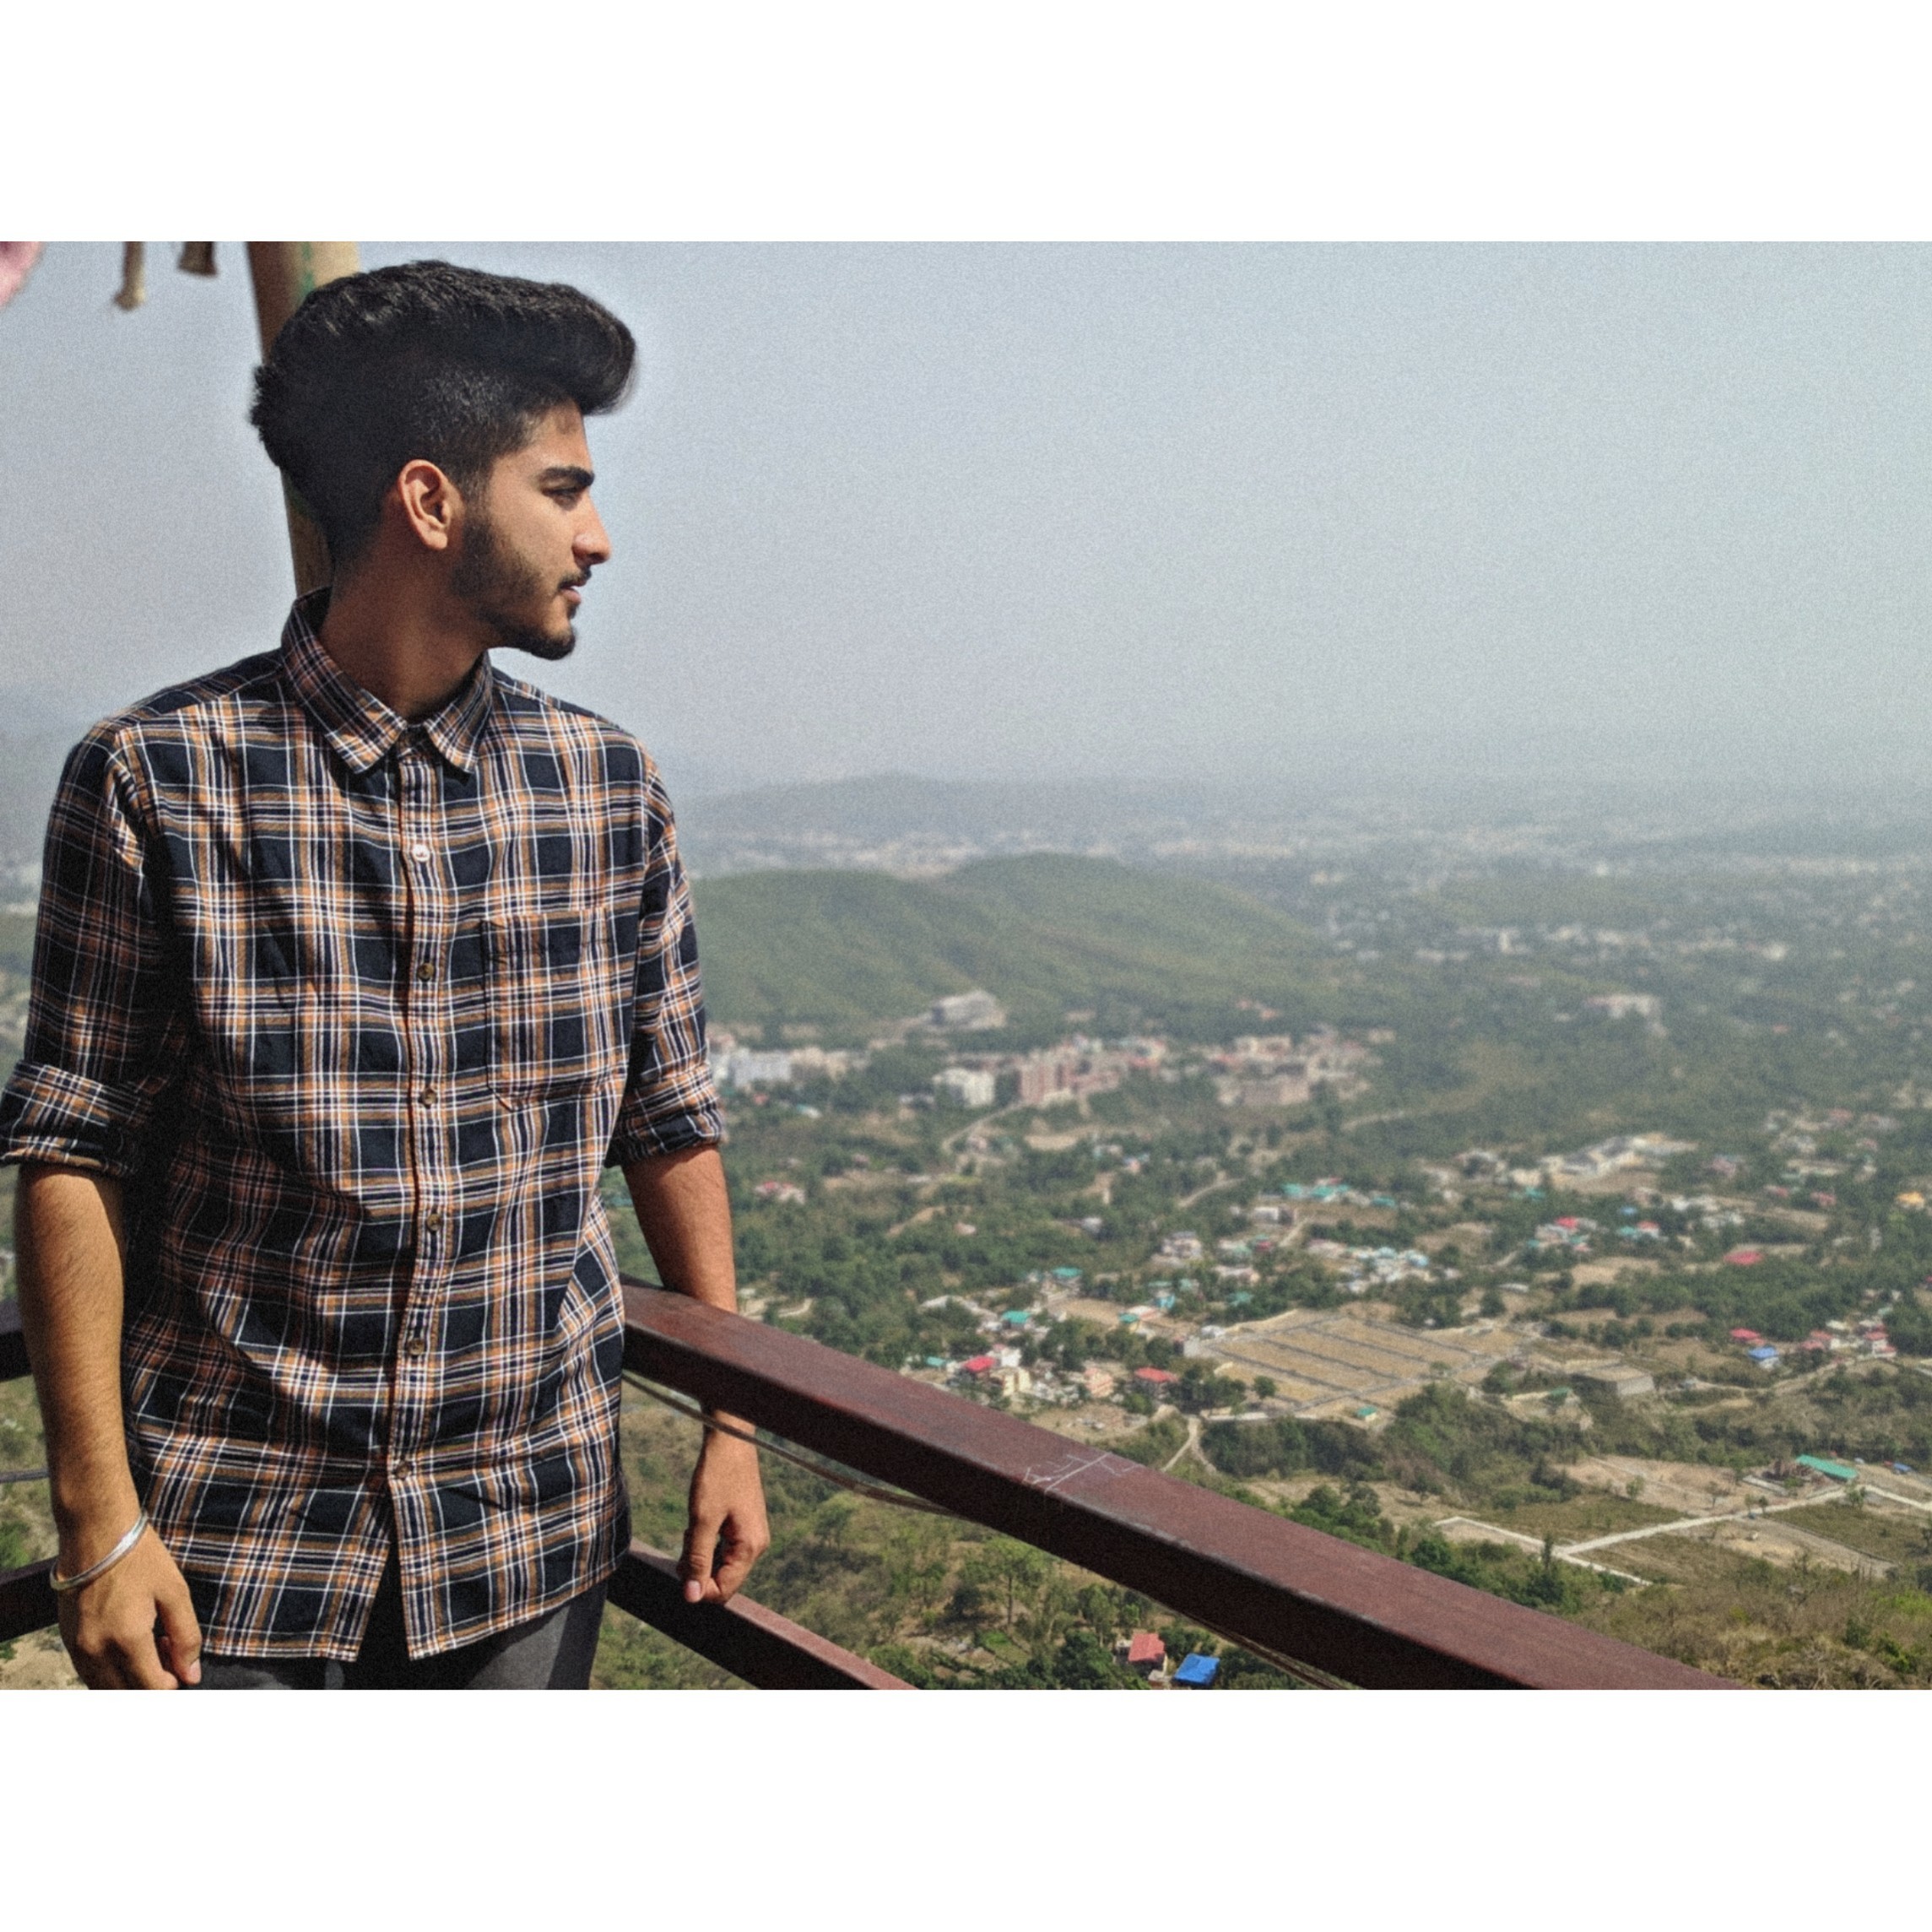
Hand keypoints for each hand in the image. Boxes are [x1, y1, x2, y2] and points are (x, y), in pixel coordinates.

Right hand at [58, 1525, 202, 1688]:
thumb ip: (186, 1637)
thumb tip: (191, 1676)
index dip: (173, 1683)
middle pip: (127, 1694)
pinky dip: (110, 1671)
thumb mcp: (175, 1592)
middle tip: (168, 1653)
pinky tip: (128, 1644)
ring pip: (105, 1688)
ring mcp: (77, 1649)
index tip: (182, 1665)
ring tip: (151, 1646)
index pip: (151, 1689)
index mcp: (127, 1640)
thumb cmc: (140, 1558)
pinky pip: (89, 1674)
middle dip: (151, 1683)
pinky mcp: (67, 1641)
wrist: (96, 1533)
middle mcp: (96, 1652)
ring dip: (130, 1680)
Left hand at [680, 1427, 769, 1605]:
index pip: (724, 1589)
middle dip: (697, 1566)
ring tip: (692, 1527)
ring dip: (699, 1552)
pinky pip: (722, 1547)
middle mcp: (756, 1545)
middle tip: (686, 1538)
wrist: (730, 1439)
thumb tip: (692, 1597)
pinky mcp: (743, 1524)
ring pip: (719, 1562)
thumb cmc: (718, 1476)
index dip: (698, 1587)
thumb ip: (697, 1559)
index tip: (679, 1566)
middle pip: (722, 1577)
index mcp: (750, 1547)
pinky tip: (698, 1522)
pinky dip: (706, 1540)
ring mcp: (751, 1534)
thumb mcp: (702, 1519)